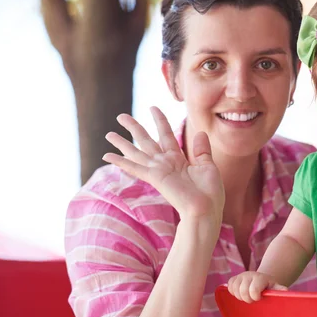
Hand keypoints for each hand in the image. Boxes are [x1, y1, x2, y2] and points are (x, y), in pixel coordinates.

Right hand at [102, 106, 224, 220]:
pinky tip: (107, 155)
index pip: (166, 134)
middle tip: (121, 116)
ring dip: (122, 143)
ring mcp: (158, 170)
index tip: (152, 107)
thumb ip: (202, 151)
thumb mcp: (208, 167)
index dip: (159, 120)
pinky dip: (120, 161)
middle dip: (134, 127)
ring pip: (136, 151)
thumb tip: (200, 132)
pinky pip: (134, 167)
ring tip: (108, 134)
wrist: (206, 209)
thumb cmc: (210, 193)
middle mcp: (165, 163)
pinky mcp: (154, 177)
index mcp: (178, 159)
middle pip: (146, 140)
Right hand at [227, 271, 286, 302]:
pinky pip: (229, 286)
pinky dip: (233, 292)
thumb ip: (279, 289)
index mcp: (260, 278)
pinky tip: (240, 293)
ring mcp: (240, 276)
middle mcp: (249, 275)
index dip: (255, 297)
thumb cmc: (270, 287)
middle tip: (252, 299)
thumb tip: (285, 291)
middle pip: (242, 291)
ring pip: (234, 289)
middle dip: (247, 299)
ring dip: (240, 296)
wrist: (263, 280)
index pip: (253, 290)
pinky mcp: (234, 278)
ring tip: (247, 296)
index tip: (259, 298)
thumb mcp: (276, 287)